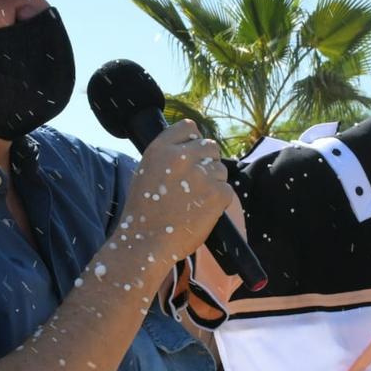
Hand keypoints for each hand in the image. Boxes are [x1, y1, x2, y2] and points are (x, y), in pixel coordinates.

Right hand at [120, 120, 231, 267]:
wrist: (146, 243)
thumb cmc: (143, 213)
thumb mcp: (145, 172)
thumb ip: (167, 156)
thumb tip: (191, 149)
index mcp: (160, 149)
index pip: (188, 128)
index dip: (193, 141)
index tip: (191, 155)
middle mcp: (181, 157)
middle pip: (210, 146)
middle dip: (206, 162)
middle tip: (196, 183)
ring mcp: (201, 175)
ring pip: (220, 169)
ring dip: (213, 182)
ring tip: (195, 201)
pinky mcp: (217, 193)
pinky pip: (227, 189)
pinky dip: (219, 200)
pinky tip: (202, 211)